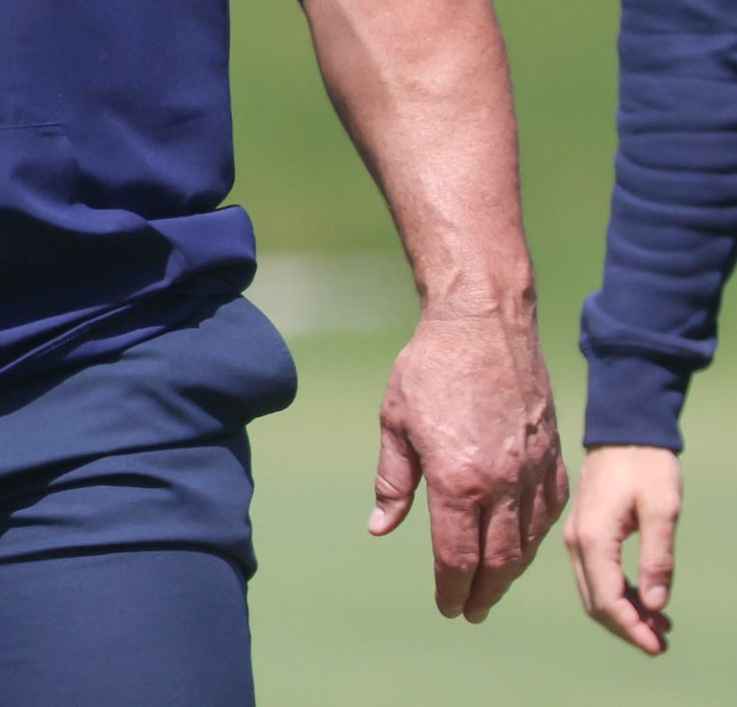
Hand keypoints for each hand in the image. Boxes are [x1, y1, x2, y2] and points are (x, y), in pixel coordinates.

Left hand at [368, 307, 568, 619]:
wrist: (484, 325)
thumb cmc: (430, 369)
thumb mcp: (395, 423)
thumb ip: (393, 481)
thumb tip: (381, 527)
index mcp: (458, 480)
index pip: (457, 556)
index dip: (451, 587)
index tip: (446, 607)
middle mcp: (503, 484)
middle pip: (498, 560)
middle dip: (483, 592)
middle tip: (469, 610)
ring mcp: (534, 472)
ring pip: (530, 542)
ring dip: (511, 572)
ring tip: (493, 586)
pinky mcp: (554, 457)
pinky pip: (551, 513)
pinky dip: (537, 538)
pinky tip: (524, 545)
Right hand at [567, 443, 680, 653]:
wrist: (623, 432)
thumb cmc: (646, 466)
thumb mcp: (662, 510)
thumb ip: (657, 558)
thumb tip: (655, 605)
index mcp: (593, 539)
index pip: (607, 599)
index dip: (632, 628)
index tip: (659, 647)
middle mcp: (576, 543)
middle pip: (595, 602)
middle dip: (628, 627)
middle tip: (664, 642)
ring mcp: (576, 539)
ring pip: (594, 592)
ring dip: (624, 614)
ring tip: (660, 626)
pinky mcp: (584, 534)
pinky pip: (595, 576)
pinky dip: (618, 595)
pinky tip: (644, 600)